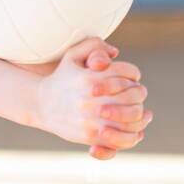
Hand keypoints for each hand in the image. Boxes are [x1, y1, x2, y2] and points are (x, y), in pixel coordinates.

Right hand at [32, 37, 151, 160]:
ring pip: (131, 117)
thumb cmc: (62, 77)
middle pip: (133, 94)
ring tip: (142, 113)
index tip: (133, 78)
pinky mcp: (90, 135)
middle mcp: (92, 97)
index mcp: (91, 77)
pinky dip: (132, 134)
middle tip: (139, 94)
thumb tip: (115, 53)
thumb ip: (94, 46)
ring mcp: (91, 118)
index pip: (127, 72)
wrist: (41, 104)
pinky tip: (135, 130)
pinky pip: (120, 138)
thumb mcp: (73, 55)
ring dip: (140, 114)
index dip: (133, 74)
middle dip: (139, 93)